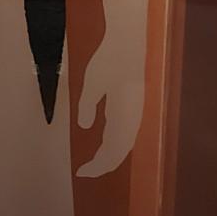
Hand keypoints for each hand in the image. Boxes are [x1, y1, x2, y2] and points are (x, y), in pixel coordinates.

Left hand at [76, 37, 146, 177]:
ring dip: (110, 156)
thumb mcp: (92, 82)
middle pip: (120, 151)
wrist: (128, 43)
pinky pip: (126, 133)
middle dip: (103, 164)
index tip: (81, 172)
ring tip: (93, 163)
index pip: (112, 150)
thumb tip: (85, 127)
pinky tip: (105, 143)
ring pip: (124, 144)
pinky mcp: (134, 106)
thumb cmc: (108, 60)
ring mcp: (135, 112)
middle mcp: (133, 118)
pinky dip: (115, 144)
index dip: (98, 165)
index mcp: (123, 115)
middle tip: (84, 171)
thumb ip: (87, 105)